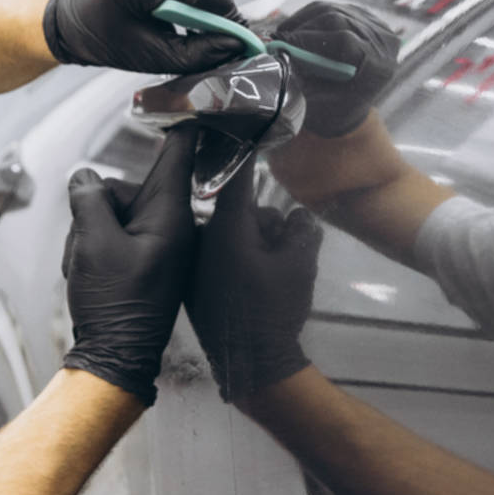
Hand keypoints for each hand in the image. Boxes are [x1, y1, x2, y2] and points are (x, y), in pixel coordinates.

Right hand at [61, 127, 199, 404]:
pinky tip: (90, 276)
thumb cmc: (114, 305)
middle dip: (99, 205)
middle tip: (87, 243)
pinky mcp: (144, 260)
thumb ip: (89, 199)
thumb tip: (86, 177)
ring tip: (88, 269)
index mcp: (171, 215)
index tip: (181, 89)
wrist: (117, 359)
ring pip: (114, 212)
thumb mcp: (93, 243)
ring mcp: (158, 244)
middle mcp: (171, 225)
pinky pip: (113, 236)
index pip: (181, 152)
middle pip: (127, 186)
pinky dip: (95, 250)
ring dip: (91, 233)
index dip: (179, 118)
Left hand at [187, 163, 322, 405]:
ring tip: (268, 278)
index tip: (244, 126)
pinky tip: (249, 290)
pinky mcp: (191, 285)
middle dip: (261, 223)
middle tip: (282, 251)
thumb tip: (295, 215)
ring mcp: (192, 264)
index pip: (234, 176)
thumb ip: (302, 228)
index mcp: (226, 227)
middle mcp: (201, 239)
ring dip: (249, 245)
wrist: (250, 367)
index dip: (243, 149)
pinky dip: (233, 263)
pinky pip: (215, 258)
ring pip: (226, 235)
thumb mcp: (302, 263)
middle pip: (237, 211)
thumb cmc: (276, 312)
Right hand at [268, 0, 398, 137]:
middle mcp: (383, 41)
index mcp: (379, 67)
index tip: (283, 45)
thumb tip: (278, 57)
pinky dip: (308, 16)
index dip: (310, 40)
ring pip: (332, 9)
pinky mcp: (362, 15)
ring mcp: (374, 25)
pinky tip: (294, 28)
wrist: (349, 107)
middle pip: (338, 20)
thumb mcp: (317, 103)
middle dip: (302, 29)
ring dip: (302, 21)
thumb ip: (301, 80)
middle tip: (278, 40)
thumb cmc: (334, 111)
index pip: (345, 41)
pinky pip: (331, 7)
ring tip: (283, 36)